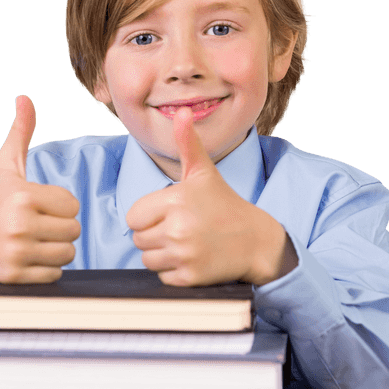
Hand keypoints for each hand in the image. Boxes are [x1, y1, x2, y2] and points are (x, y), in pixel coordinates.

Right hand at [0, 95, 80, 282]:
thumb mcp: (6, 164)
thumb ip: (21, 132)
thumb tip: (25, 98)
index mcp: (23, 196)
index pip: (71, 204)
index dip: (59, 203)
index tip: (39, 203)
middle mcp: (19, 226)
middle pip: (72, 229)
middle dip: (60, 226)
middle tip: (37, 222)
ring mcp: (16, 253)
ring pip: (67, 253)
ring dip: (56, 247)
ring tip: (35, 238)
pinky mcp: (14, 276)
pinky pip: (54, 274)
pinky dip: (46, 268)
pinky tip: (28, 255)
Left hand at [126, 107, 296, 285]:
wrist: (256, 241)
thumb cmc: (225, 205)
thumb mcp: (204, 173)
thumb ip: (188, 143)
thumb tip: (181, 112)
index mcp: (176, 200)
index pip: (133, 217)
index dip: (148, 215)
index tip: (169, 213)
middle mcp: (178, 228)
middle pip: (138, 239)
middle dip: (154, 235)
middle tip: (181, 229)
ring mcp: (184, 254)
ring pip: (147, 259)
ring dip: (161, 254)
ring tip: (185, 243)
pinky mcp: (190, 277)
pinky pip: (162, 276)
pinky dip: (173, 271)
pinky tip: (192, 258)